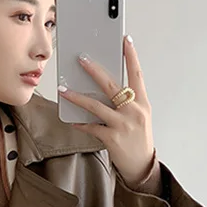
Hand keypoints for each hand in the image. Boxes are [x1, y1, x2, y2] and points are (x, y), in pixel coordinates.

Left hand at [57, 35, 155, 186]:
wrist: (142, 166)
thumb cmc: (138, 138)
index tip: (125, 40)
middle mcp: (134, 112)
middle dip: (95, 71)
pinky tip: (71, 118)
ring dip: (78, 97)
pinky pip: (92, 127)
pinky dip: (81, 122)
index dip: (132, 56)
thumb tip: (102, 86)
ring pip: (97, 106)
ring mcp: (123, 125)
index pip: (137, 74)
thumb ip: (125, 102)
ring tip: (64, 89)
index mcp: (142, 103)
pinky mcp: (112, 139)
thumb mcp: (138, 116)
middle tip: (81, 59)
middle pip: (112, 86)